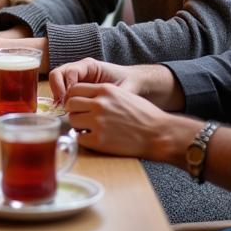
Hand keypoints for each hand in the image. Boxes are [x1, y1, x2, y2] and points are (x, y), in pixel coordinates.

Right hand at [47, 58, 141, 105]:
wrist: (134, 83)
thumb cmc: (129, 83)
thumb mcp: (123, 88)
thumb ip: (113, 96)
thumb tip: (100, 107)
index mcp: (89, 66)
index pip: (70, 71)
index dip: (67, 86)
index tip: (70, 101)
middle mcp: (79, 70)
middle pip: (57, 74)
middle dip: (57, 89)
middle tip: (63, 105)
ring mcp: (75, 79)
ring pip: (56, 82)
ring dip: (56, 95)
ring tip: (64, 110)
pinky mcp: (75, 89)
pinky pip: (61, 91)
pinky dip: (60, 101)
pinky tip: (68, 112)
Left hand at [63, 82, 180, 159]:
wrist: (158, 133)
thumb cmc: (144, 115)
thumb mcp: (123, 95)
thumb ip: (103, 94)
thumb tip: (85, 99)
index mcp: (105, 90)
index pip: (75, 89)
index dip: (75, 98)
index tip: (79, 105)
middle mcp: (99, 103)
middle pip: (71, 104)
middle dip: (75, 111)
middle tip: (83, 118)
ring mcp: (97, 122)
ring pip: (72, 120)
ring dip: (78, 125)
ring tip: (90, 129)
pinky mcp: (98, 140)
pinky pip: (79, 137)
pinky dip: (84, 139)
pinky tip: (95, 139)